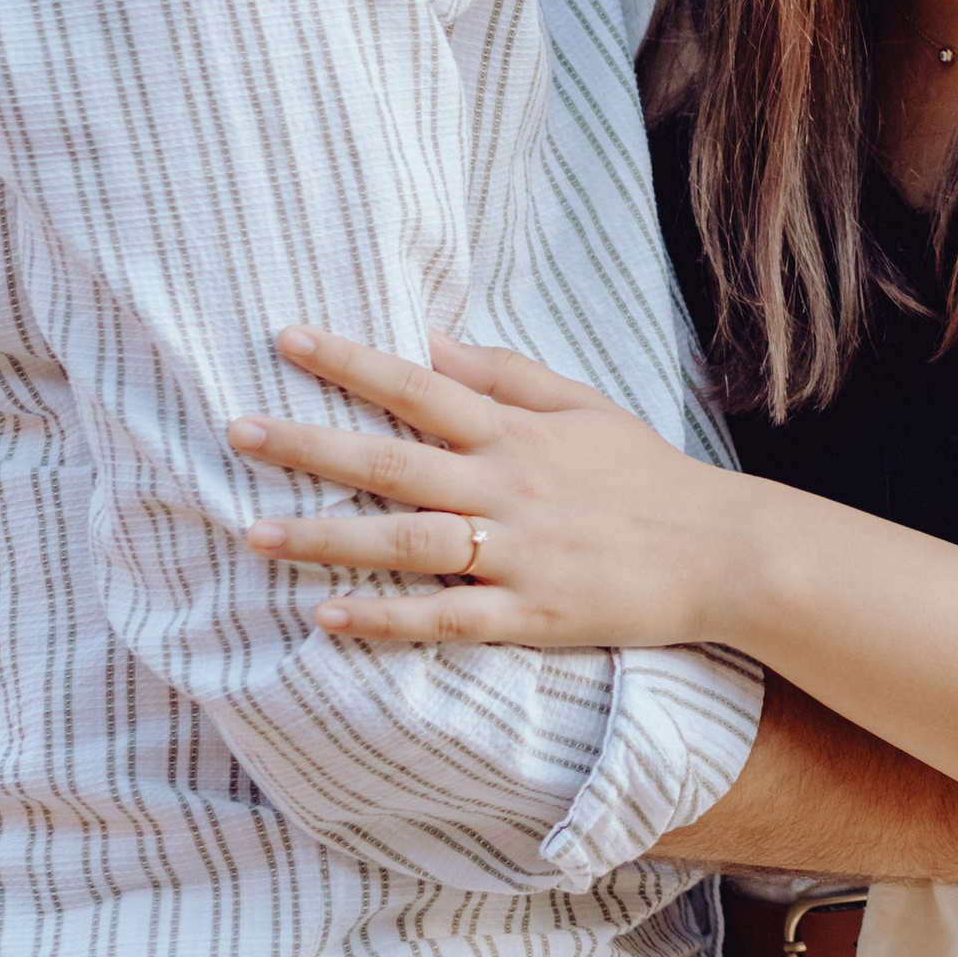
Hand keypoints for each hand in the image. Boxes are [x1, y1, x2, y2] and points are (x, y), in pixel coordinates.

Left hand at [227, 327, 740, 649]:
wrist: (721, 550)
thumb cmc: (647, 474)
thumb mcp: (584, 405)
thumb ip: (507, 374)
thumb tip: (433, 339)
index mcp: (517, 432)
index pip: (419, 386)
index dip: (351, 361)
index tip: (285, 337)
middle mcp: (507, 486)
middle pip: (392, 461)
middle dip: (309, 445)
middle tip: (236, 430)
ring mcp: (515, 553)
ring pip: (405, 543)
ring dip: (326, 537)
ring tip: (254, 532)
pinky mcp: (528, 615)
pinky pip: (443, 619)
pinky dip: (384, 619)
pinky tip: (326, 617)